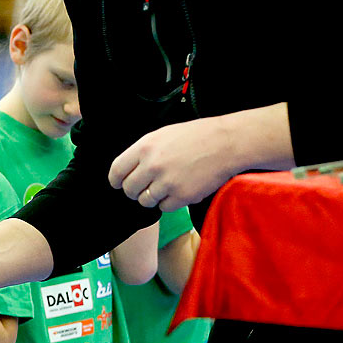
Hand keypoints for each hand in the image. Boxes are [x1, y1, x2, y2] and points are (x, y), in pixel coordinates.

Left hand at [108, 117, 237, 211]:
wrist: (226, 143)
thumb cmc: (197, 136)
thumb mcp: (163, 135)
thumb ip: (144, 152)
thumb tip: (129, 169)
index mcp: (144, 147)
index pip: (117, 171)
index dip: (116, 180)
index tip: (119, 184)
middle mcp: (152, 166)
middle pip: (129, 189)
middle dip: (135, 191)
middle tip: (145, 187)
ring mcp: (167, 182)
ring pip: (145, 201)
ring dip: (153, 197)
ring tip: (166, 187)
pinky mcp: (182, 196)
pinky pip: (164, 208)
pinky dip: (169, 203)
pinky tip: (178, 191)